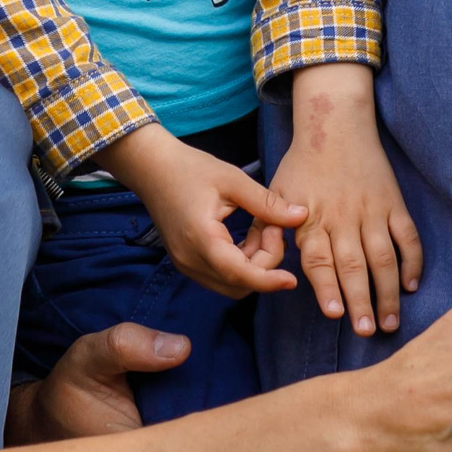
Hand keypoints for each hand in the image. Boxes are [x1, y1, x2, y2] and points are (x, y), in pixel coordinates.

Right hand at [98, 125, 307, 296]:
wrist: (150, 166)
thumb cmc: (188, 168)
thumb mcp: (232, 180)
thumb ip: (267, 203)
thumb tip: (301, 216)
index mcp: (201, 239)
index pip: (241, 275)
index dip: (269, 281)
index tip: (292, 279)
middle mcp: (190, 260)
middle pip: (239, 284)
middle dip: (265, 265)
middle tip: (273, 228)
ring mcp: (185, 263)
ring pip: (230, 283)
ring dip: (254, 265)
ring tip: (261, 228)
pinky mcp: (185, 260)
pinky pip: (219, 275)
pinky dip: (240, 263)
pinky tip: (247, 236)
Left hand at [272, 64, 423, 335]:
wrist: (335, 125)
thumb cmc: (301, 164)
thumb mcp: (275, 192)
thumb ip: (264, 229)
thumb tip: (254, 262)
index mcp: (312, 218)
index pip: (320, 259)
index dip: (327, 287)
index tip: (334, 313)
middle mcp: (344, 218)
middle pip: (354, 264)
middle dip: (361, 300)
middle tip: (367, 331)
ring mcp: (372, 211)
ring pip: (383, 256)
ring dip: (387, 291)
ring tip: (389, 322)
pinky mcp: (394, 203)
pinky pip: (408, 236)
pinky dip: (413, 261)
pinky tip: (411, 286)